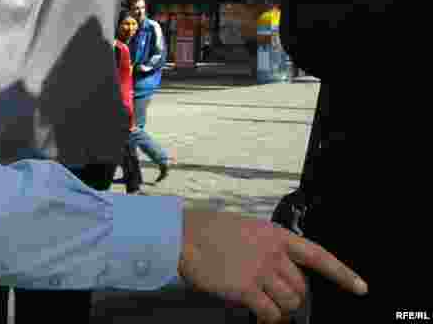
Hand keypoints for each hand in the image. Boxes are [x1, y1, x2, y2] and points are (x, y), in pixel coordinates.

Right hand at [179, 208, 366, 323]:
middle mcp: (272, 253)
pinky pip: (270, 313)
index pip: (317, 255)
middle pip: (301, 287)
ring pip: (290, 303)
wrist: (182, 235)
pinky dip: (268, 319)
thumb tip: (278, 270)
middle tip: (275, 297)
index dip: (342, 274)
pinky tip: (259, 316)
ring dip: (280, 309)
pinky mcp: (246, 289)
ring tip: (264, 306)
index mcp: (274, 235)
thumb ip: (266, 246)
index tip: (361, 288)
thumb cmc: (207, 230)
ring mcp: (260, 271)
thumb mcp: (244, 228)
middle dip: (292, 297)